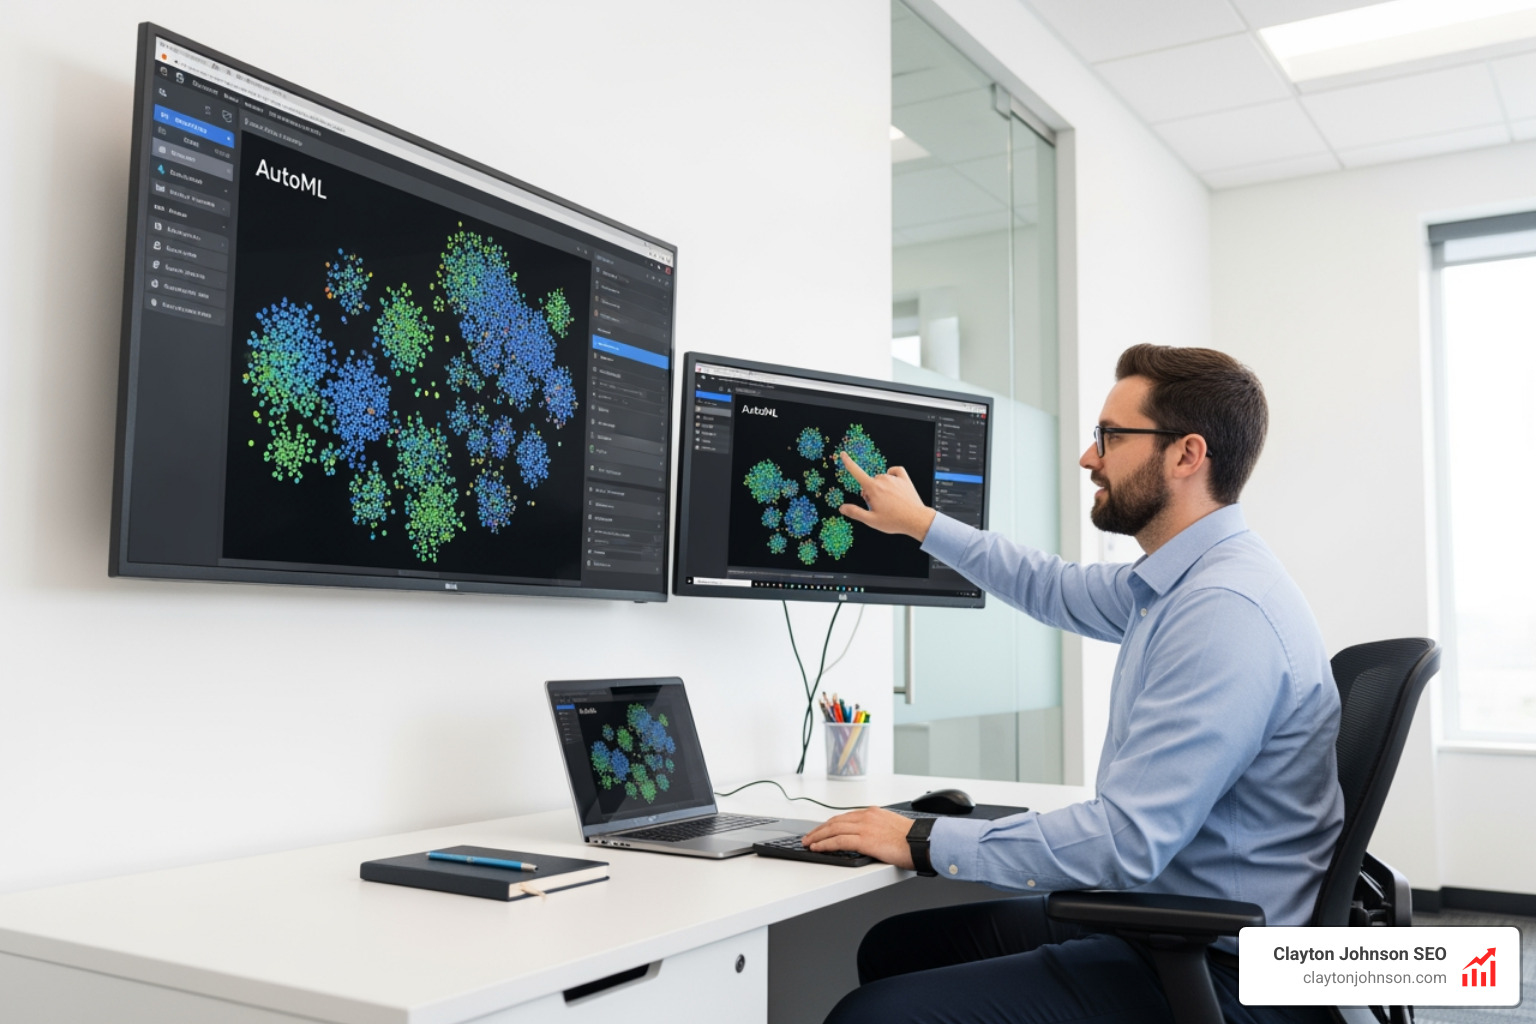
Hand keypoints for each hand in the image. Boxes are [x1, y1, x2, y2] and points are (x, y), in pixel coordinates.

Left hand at [802, 807, 916, 868]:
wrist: (924, 843)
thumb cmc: (913, 840)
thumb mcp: (892, 827)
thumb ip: (877, 828)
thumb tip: (867, 838)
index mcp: (873, 812)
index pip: (844, 817)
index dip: (829, 824)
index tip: (821, 830)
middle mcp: (867, 816)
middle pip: (835, 821)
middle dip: (819, 830)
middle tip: (808, 837)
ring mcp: (865, 827)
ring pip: (833, 829)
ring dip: (818, 837)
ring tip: (808, 843)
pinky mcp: (865, 840)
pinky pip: (839, 841)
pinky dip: (825, 844)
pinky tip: (818, 848)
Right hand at [836, 452, 936, 540]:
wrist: (916, 520)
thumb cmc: (894, 521)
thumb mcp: (871, 520)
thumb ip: (855, 513)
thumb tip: (842, 508)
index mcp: (873, 489)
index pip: (856, 472)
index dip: (848, 462)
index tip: (843, 454)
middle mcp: (883, 480)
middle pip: (870, 482)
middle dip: (870, 492)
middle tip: (877, 506)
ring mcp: (894, 479)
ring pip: (882, 478)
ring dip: (881, 487)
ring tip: (888, 501)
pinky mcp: (905, 480)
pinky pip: (895, 471)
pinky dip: (892, 475)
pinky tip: (893, 484)